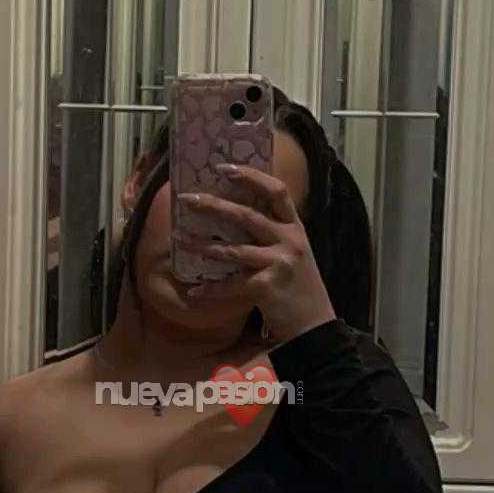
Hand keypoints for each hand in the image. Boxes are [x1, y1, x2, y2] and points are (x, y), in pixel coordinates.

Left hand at [178, 162, 335, 344]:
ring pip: (234, 250)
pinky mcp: (268, 287)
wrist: (314, 324)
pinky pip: (232, 285)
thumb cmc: (297, 285)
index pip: (276, 191)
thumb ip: (272, 231)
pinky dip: (212, 289)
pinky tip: (194, 290)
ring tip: (179, 239)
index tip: (223, 168)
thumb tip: (232, 211)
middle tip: (186, 199)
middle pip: (247, 215)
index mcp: (294, 226)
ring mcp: (280, 263)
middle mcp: (290, 240)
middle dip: (213, 206)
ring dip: (202, 245)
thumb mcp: (292, 251)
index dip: (251, 176)